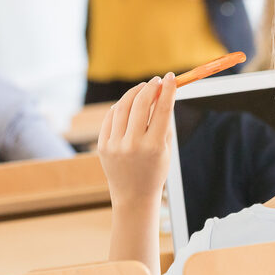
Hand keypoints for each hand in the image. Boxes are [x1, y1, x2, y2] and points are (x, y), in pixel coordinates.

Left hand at [98, 73, 177, 207]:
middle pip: (141, 104)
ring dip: (134, 93)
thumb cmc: (154, 171)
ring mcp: (115, 145)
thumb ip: (164, 122)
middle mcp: (133, 145)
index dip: (168, 90)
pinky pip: (110, 118)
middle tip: (156, 81)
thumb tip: (162, 93)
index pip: (163, 109)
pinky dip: (120, 106)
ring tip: (143, 88)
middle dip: (150, 88)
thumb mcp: (165, 149)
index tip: (170, 78)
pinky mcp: (103, 146)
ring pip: (123, 106)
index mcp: (154, 147)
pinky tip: (128, 103)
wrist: (133, 196)